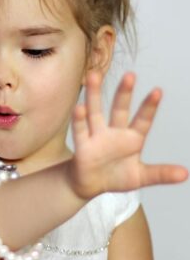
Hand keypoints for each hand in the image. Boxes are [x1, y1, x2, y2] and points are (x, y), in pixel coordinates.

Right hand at [69, 71, 187, 198]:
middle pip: (119, 110)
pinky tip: (79, 108)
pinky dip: (79, 119)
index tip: (157, 91)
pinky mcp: (82, 145)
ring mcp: (97, 137)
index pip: (142, 120)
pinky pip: (80, 130)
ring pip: (95, 112)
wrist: (90, 184)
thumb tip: (185, 173)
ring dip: (94, 95)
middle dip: (124, 93)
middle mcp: (114, 133)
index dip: (149, 107)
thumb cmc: (116, 176)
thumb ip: (160, 173)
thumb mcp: (141, 177)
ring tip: (93, 75)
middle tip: (130, 75)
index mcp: (131, 139)